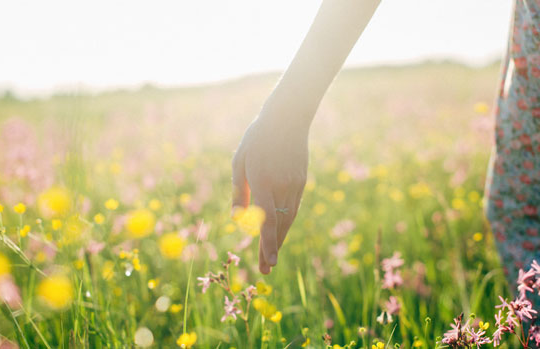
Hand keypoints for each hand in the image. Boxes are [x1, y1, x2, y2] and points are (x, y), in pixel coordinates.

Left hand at [232, 111, 308, 273]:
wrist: (288, 118)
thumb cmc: (257, 138)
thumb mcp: (240, 161)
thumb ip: (238, 191)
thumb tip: (238, 218)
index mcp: (263, 181)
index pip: (267, 220)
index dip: (267, 244)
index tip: (268, 264)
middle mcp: (282, 186)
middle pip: (280, 225)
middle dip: (271, 249)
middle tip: (264, 270)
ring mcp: (295, 185)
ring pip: (288, 219)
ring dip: (279, 239)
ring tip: (270, 257)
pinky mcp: (301, 181)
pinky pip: (293, 207)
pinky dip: (286, 223)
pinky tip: (280, 232)